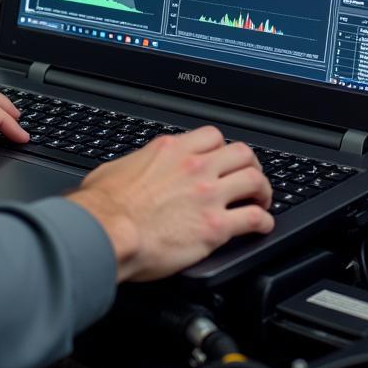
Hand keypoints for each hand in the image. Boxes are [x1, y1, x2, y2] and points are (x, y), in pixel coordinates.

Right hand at [69, 126, 272, 281]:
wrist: (108, 232)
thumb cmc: (104, 207)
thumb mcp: (116, 169)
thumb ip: (135, 165)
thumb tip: (131, 171)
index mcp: (171, 150)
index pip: (212, 136)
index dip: (222, 149)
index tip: (223, 161)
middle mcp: (195, 167)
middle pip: (242, 153)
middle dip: (250, 165)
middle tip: (249, 178)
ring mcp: (208, 195)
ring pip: (255, 180)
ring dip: (263, 191)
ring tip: (261, 201)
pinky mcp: (215, 227)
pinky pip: (254, 219)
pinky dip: (263, 222)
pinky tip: (261, 227)